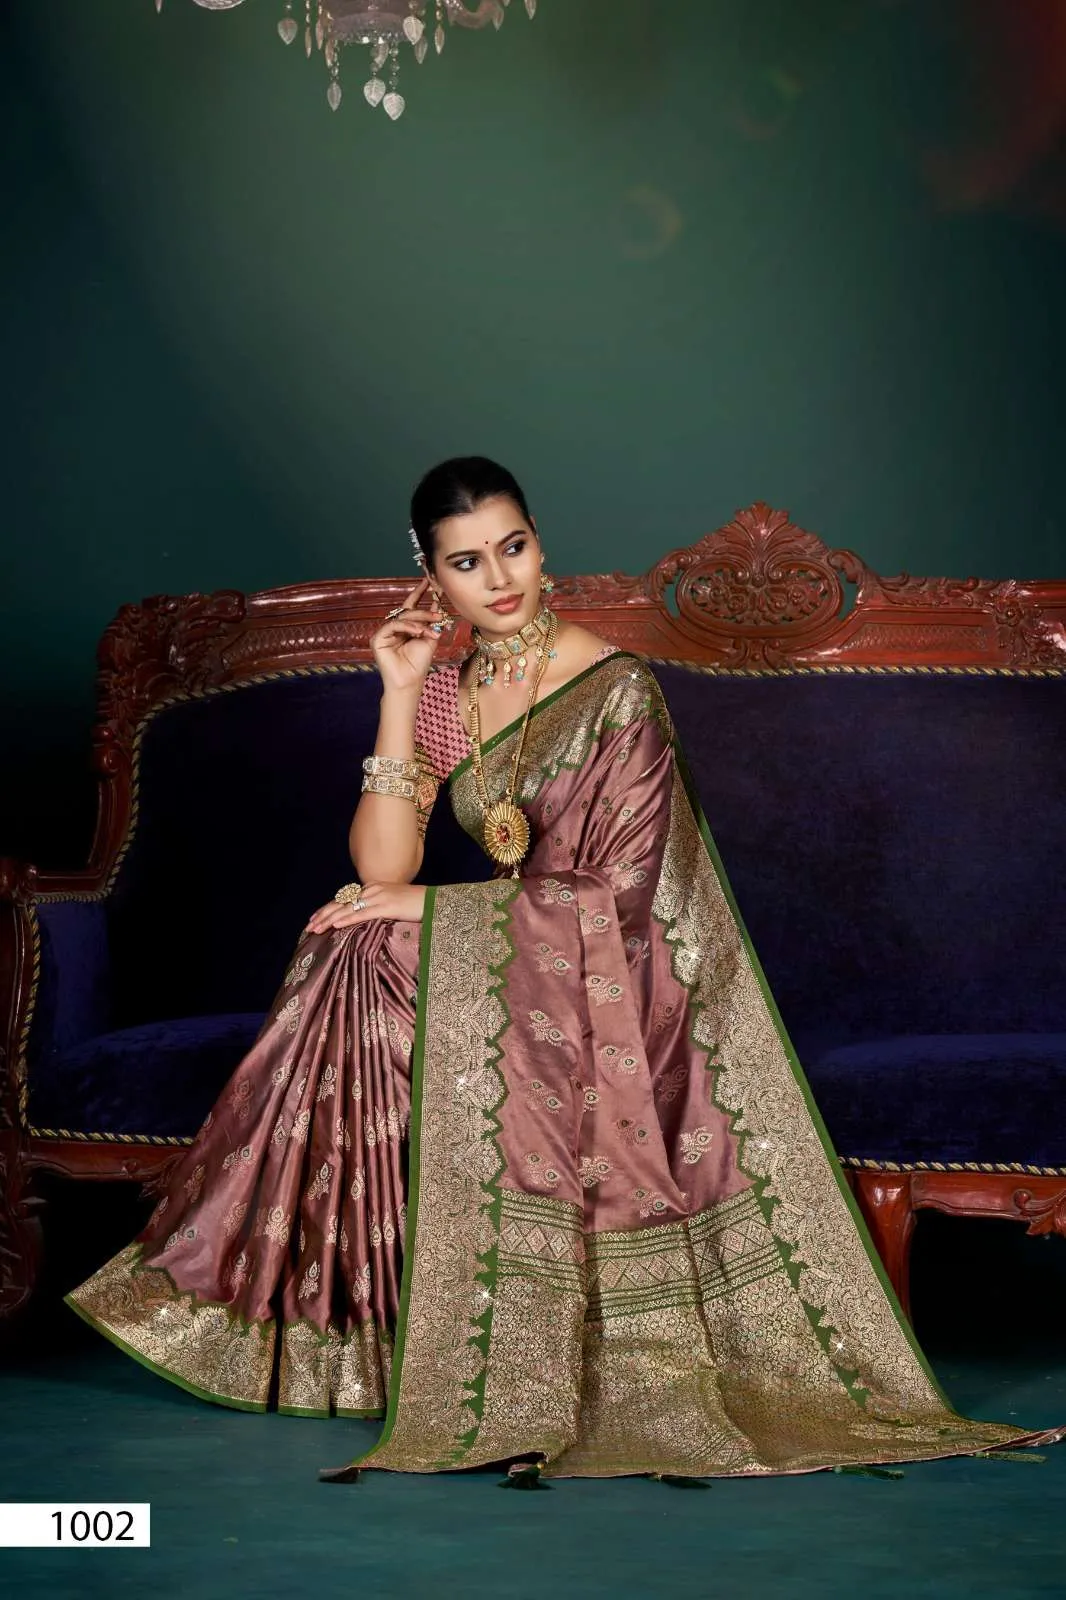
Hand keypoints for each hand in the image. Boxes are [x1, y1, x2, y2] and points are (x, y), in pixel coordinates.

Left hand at [303, 882, 427, 933]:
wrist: (434, 901)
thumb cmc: (416, 905)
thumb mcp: (392, 904)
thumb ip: (377, 908)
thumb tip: (363, 920)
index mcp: (373, 888)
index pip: (345, 898)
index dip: (328, 908)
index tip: (315, 918)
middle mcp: (372, 889)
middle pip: (342, 902)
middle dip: (324, 914)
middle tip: (309, 926)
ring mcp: (379, 897)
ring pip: (348, 908)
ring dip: (330, 919)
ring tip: (317, 928)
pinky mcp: (387, 906)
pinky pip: (363, 913)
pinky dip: (347, 919)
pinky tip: (336, 926)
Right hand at [371, 579, 446, 695]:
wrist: (410, 682)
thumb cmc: (419, 664)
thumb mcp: (429, 639)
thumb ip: (431, 622)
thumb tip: (437, 603)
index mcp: (405, 628)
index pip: (410, 606)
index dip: (418, 593)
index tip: (429, 582)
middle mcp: (393, 628)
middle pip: (408, 611)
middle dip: (424, 611)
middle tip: (438, 615)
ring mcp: (384, 633)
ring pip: (402, 618)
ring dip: (419, 621)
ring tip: (430, 630)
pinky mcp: (377, 639)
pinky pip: (392, 626)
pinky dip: (407, 627)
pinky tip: (418, 633)